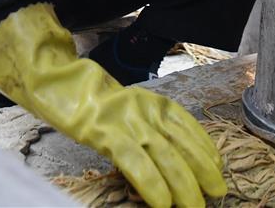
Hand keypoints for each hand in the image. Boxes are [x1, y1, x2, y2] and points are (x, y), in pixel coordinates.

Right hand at [0, 3, 226, 206]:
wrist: (55, 80)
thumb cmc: (89, 98)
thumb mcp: (125, 106)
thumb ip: (146, 124)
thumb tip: (168, 154)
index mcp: (150, 101)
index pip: (187, 125)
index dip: (206, 148)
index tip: (218, 167)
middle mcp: (144, 109)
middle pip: (182, 144)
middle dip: (203, 171)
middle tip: (218, 192)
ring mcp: (126, 121)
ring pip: (166, 156)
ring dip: (184, 186)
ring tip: (195, 206)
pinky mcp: (106, 134)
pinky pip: (137, 164)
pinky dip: (153, 185)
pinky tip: (163, 203)